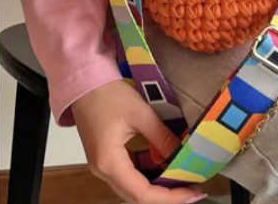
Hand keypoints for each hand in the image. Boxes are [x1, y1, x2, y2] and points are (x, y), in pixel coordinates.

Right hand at [72, 81, 205, 203]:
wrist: (85, 85)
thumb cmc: (109, 96)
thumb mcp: (141, 114)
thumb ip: (162, 137)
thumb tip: (182, 154)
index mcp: (110, 163)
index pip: (142, 193)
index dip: (169, 197)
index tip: (192, 192)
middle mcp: (103, 171)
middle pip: (136, 197)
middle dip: (166, 197)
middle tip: (193, 189)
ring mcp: (103, 166)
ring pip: (132, 190)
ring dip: (157, 190)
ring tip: (183, 183)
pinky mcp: (106, 159)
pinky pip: (128, 178)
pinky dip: (148, 179)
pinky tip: (165, 172)